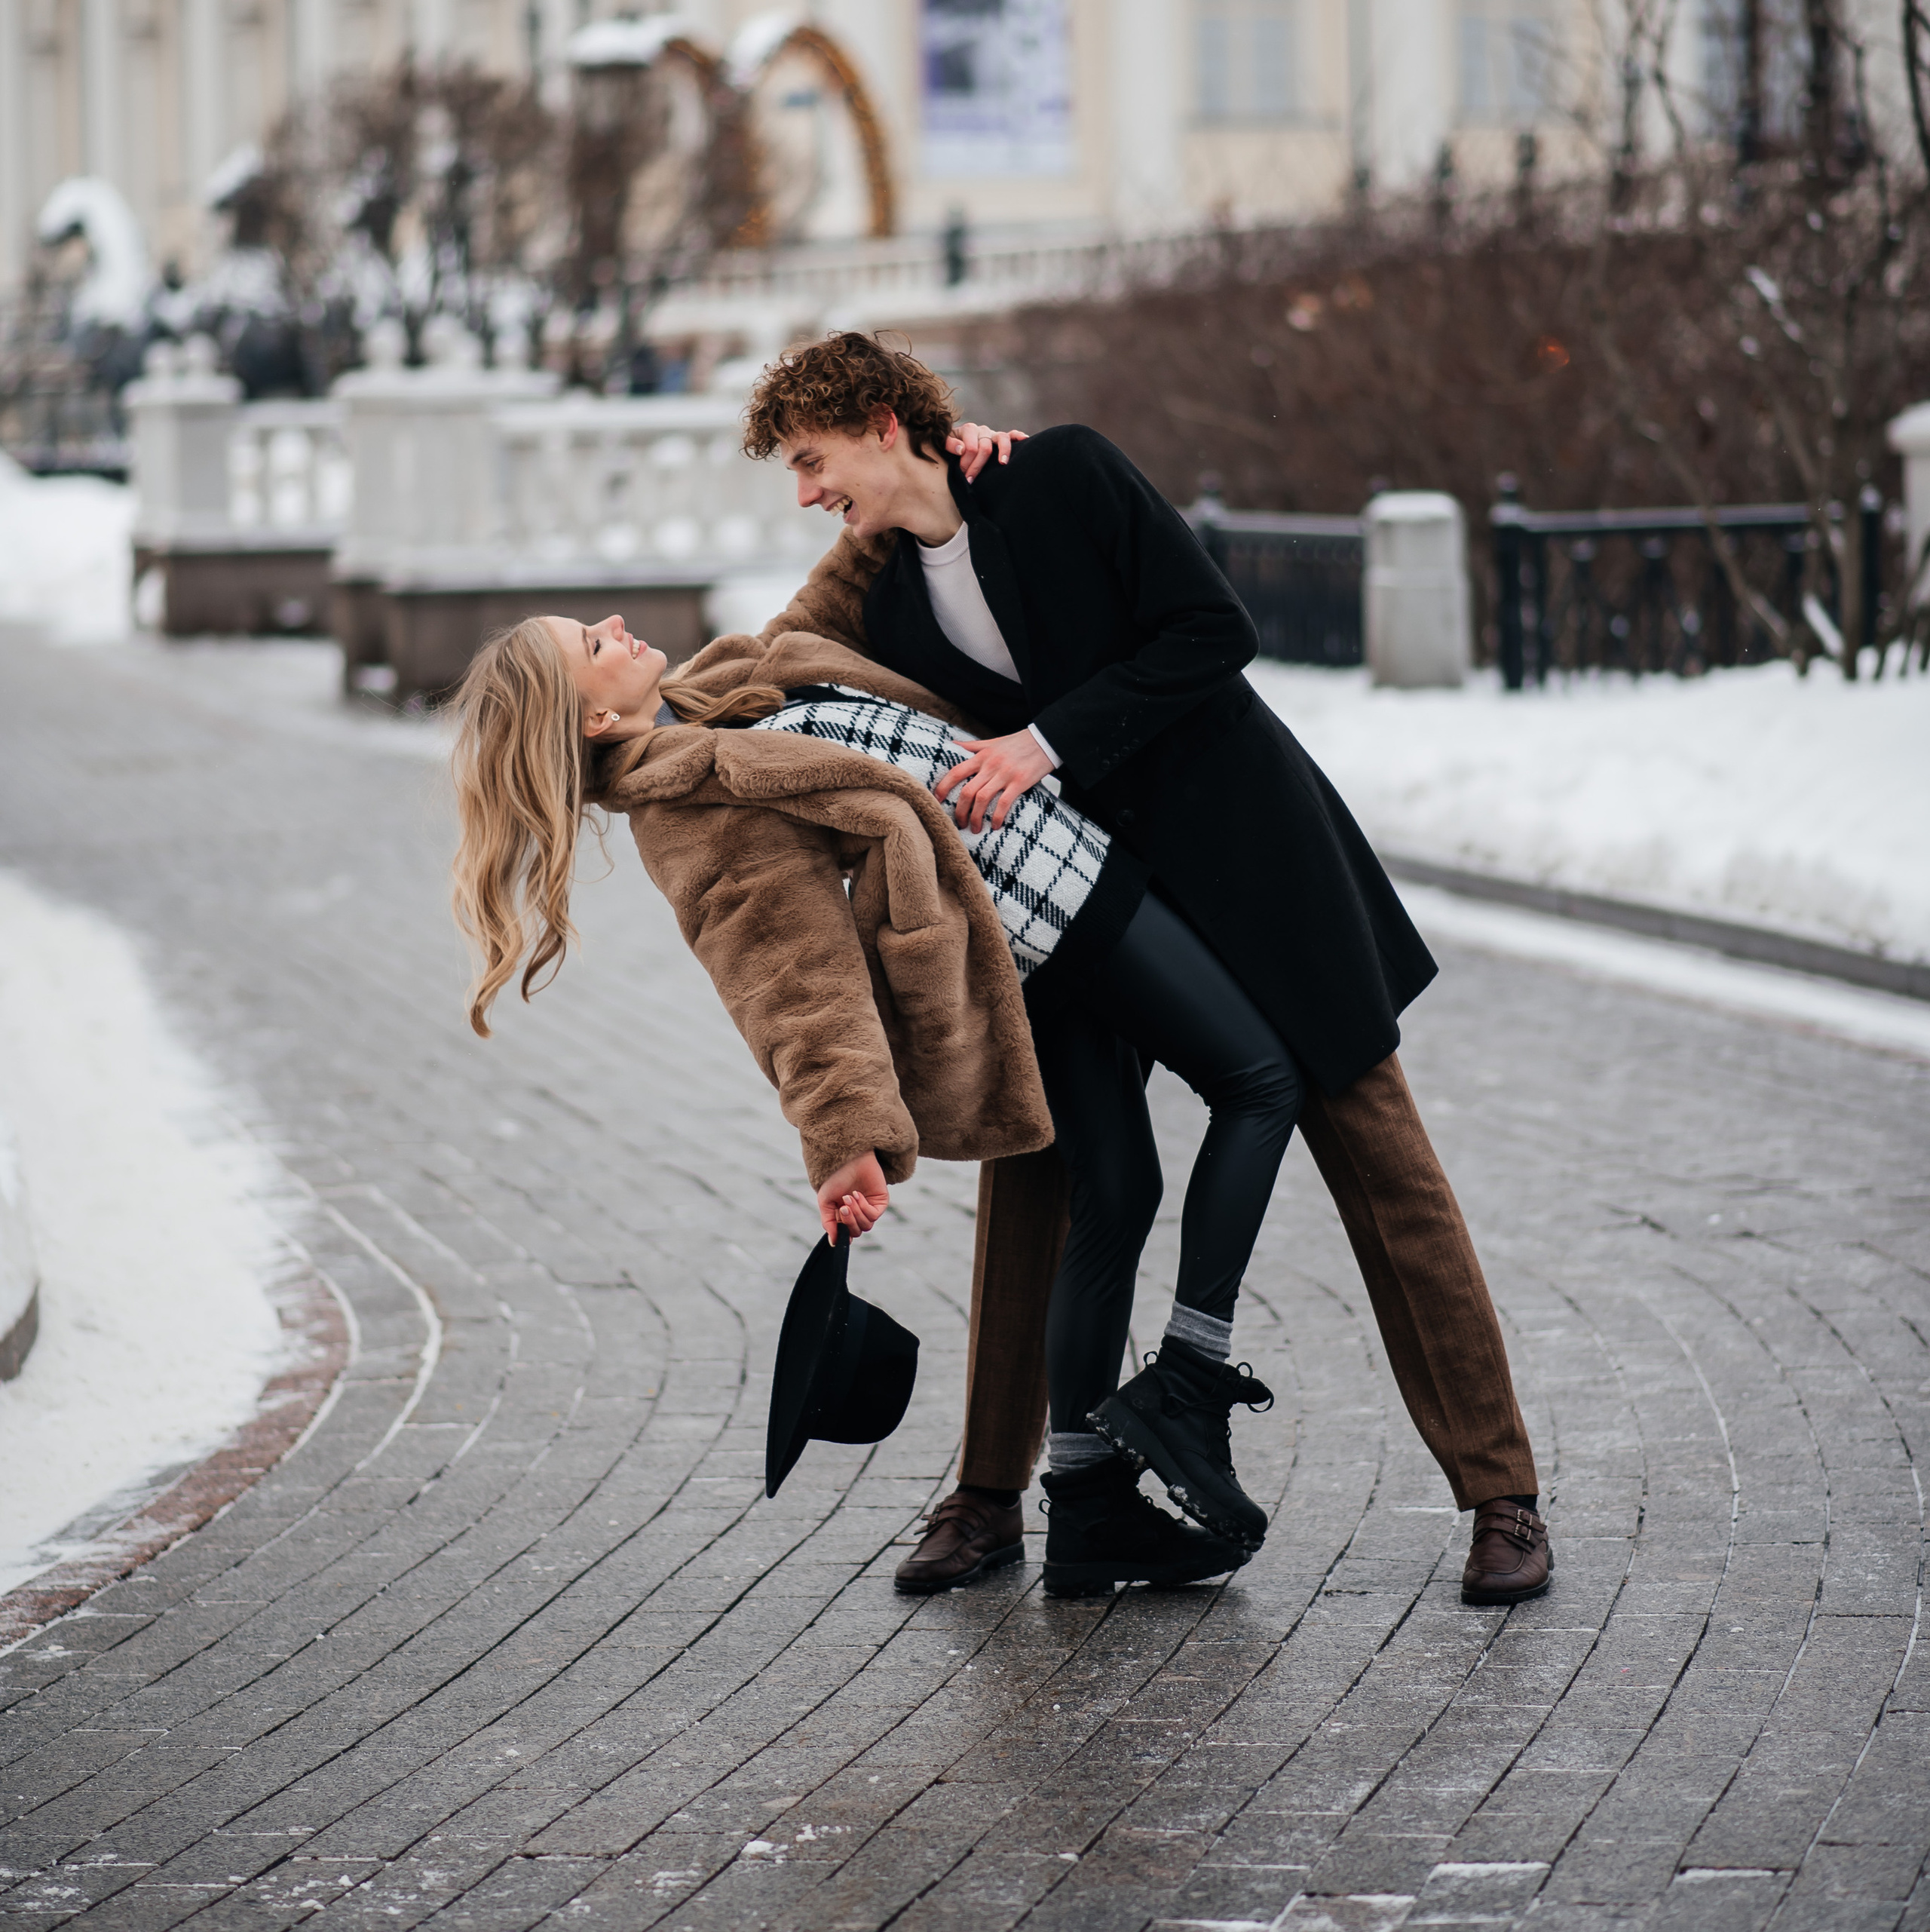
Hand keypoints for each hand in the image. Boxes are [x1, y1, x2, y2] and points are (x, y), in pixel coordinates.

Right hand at [816, 1151, 888, 1241]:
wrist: (847, 1159)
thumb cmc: (835, 1177)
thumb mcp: (825, 1201)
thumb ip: (828, 1222)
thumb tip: (833, 1242)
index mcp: (844, 1215)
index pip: (847, 1234)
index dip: (843, 1236)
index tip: (838, 1232)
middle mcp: (858, 1213)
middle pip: (856, 1232)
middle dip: (848, 1222)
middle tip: (843, 1207)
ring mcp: (870, 1207)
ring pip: (866, 1226)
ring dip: (856, 1213)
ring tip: (849, 1197)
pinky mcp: (880, 1202)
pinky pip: (873, 1215)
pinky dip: (864, 1207)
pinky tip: (857, 1194)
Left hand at [933, 728, 1052, 831]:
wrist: (1044, 740)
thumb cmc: (1017, 743)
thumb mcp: (991, 742)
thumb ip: (970, 746)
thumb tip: (950, 745)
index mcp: (981, 755)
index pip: (956, 772)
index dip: (943, 787)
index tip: (936, 801)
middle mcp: (990, 765)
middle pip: (967, 791)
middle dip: (960, 811)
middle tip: (958, 823)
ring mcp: (1005, 774)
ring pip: (982, 799)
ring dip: (975, 817)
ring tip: (974, 829)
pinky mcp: (1020, 782)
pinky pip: (1004, 803)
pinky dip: (996, 817)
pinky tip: (994, 826)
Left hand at [944, 422, 1028, 482]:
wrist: (955, 445)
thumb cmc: (950, 447)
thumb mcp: (943, 444)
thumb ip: (949, 444)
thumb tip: (961, 449)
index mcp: (968, 429)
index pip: (971, 448)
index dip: (967, 463)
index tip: (963, 476)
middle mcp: (982, 430)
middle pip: (985, 447)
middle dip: (977, 465)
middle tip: (971, 479)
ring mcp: (993, 434)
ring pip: (1002, 439)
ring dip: (1003, 452)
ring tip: (1002, 464)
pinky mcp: (1001, 439)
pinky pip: (1011, 435)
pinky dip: (1018, 436)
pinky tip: (1024, 438)